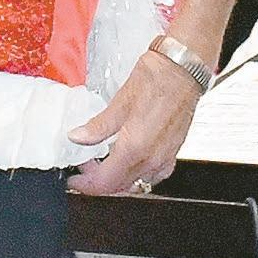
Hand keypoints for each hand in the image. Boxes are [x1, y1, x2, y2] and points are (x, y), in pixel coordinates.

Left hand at [66, 49, 200, 195]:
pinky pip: (152, 176)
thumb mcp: (120, 101)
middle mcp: (152, 159)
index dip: (86, 185)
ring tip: (102, 160)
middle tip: (85, 164)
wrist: (183, 70)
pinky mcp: (172, 153)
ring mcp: (164, 159)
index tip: (75, 179)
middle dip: (98, 180)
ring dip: (116, 179)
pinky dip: (136, 174)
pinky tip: (127, 160)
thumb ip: (98, 126)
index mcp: (135, 147)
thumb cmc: (155, 79)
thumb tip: (77, 137)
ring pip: (135, 183)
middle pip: (119, 186)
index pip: (105, 182)